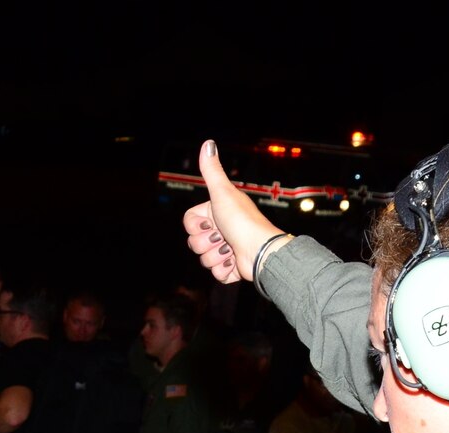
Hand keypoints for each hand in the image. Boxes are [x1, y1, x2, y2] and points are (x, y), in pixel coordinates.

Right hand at [182, 140, 285, 284]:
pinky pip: (216, 274)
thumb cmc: (242, 222)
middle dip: (206, 244)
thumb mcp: (223, 193)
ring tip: (231, 250)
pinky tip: (235, 263)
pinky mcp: (231, 269)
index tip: (213, 223)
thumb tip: (208, 142)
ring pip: (203, 260)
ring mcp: (226, 251)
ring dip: (216, 257)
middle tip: (223, 238)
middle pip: (193, 243)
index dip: (196, 226)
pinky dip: (225, 271)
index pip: (189, 223)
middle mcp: (221, 230)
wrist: (260, 251)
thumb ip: (212, 170)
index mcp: (217, 212)